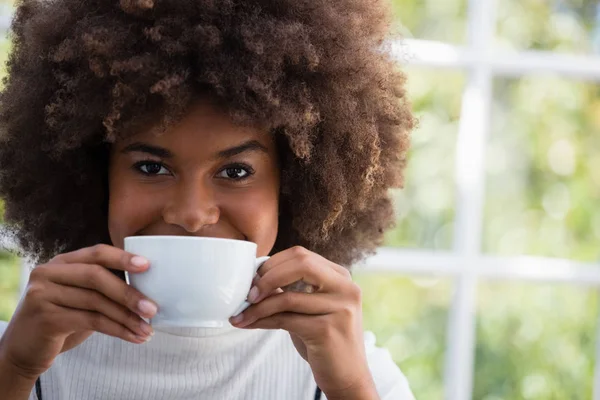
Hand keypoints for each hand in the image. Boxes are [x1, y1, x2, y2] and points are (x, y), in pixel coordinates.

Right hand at [0, 244, 157, 379]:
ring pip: (96, 302)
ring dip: (127, 317)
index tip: (147, 265)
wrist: (23, 350)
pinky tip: (133, 337)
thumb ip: (102, 287)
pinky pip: (90, 321)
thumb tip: (147, 288)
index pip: (96, 253)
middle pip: (97, 277)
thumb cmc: (61, 320)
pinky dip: (117, 329)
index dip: (122, 258)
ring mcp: (43, 294)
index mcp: (61, 262)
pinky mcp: (45, 318)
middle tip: (153, 308)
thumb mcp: (80, 297)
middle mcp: (49, 273)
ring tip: (147, 329)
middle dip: (128, 293)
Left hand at [229, 246, 377, 398]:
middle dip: (266, 276)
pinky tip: (248, 324)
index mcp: (341, 277)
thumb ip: (291, 288)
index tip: (253, 278)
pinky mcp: (327, 330)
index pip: (301, 255)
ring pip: (287, 297)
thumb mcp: (311, 308)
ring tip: (240, 313)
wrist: (348, 377)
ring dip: (257, 306)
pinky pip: (285, 319)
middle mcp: (345, 288)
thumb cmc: (325, 341)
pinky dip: (261, 320)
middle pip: (299, 263)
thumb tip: (255, 277)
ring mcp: (339, 308)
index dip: (272, 263)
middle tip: (248, 293)